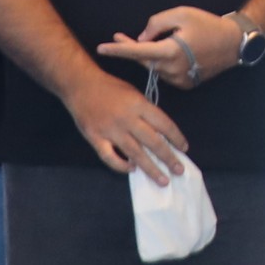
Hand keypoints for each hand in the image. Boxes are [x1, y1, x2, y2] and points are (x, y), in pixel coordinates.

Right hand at [63, 66, 194, 184]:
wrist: (80, 85)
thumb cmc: (110, 87)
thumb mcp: (133, 93)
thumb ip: (145, 111)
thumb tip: (159, 132)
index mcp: (139, 105)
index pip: (164, 124)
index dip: (176, 137)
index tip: (184, 148)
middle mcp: (127, 119)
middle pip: (153, 142)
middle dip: (168, 158)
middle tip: (179, 170)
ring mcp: (111, 130)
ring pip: (135, 153)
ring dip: (151, 168)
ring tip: (163, 180)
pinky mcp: (95, 138)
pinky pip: (110, 157)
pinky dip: (121, 166)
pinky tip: (132, 170)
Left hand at [101, 6, 238, 88]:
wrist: (234, 43)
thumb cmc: (208, 25)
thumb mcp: (181, 14)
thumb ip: (156, 24)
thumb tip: (142, 38)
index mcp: (170, 51)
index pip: (137, 51)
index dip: (118, 50)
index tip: (101, 49)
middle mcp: (172, 69)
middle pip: (143, 60)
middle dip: (131, 49)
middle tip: (119, 37)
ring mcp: (179, 80)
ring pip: (155, 67)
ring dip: (151, 55)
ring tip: (165, 39)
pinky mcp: (186, 84)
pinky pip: (166, 73)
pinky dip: (164, 63)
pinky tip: (177, 52)